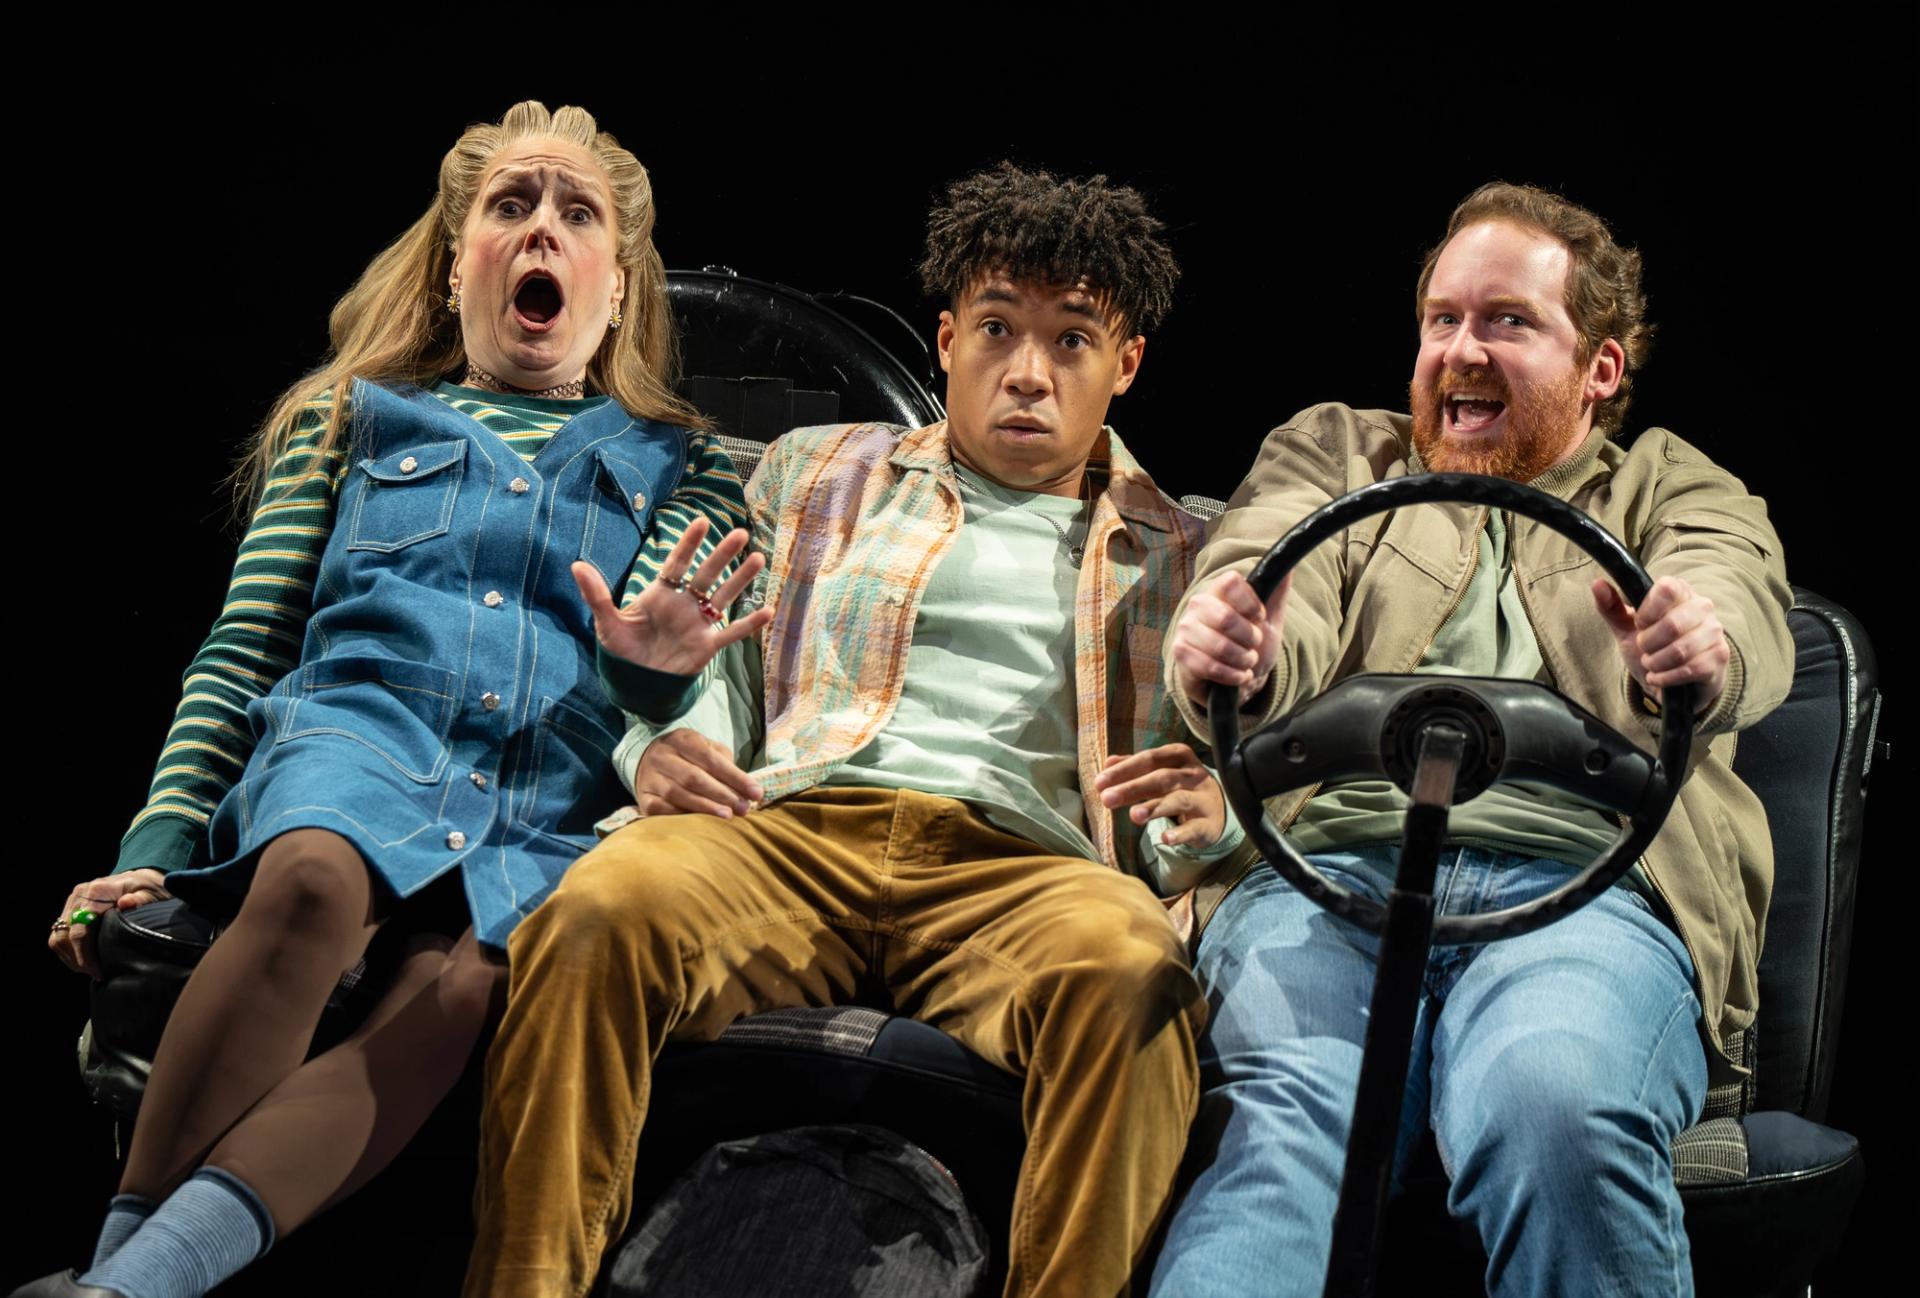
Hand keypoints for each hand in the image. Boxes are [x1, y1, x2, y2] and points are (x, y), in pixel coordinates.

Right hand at [48, 868, 169, 978]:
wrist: (142, 877)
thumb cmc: (149, 887)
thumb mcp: (152, 892)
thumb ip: (141, 899)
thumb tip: (126, 904)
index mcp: (96, 891)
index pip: (80, 930)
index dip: (85, 955)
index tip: (98, 971)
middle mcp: (79, 895)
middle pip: (64, 936)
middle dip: (78, 960)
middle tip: (96, 974)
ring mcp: (73, 902)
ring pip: (58, 937)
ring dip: (71, 957)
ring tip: (91, 970)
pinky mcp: (71, 909)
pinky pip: (60, 934)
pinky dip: (69, 951)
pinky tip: (86, 960)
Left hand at [572, 516, 773, 676]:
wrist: (634, 683)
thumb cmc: (621, 650)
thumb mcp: (606, 622)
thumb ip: (596, 594)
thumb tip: (576, 565)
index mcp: (660, 594)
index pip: (677, 564)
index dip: (689, 544)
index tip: (701, 521)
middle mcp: (683, 604)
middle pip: (706, 574)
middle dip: (722, 554)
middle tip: (740, 532)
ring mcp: (697, 624)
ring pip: (723, 596)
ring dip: (740, 579)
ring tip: (759, 559)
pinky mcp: (706, 647)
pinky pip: (730, 633)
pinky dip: (748, 624)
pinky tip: (768, 611)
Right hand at [634, 729, 764, 818]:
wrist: (649, 761)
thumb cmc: (689, 758)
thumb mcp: (707, 750)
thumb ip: (726, 765)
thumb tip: (749, 790)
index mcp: (682, 739)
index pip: (712, 759)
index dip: (735, 777)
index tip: (756, 793)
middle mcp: (662, 756)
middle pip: (695, 777)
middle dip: (723, 794)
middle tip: (744, 808)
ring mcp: (650, 778)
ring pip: (678, 794)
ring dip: (706, 808)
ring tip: (728, 816)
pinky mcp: (644, 798)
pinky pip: (663, 810)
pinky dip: (683, 816)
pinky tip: (701, 823)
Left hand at [1093, 743, 1226, 848]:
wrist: (1218, 808)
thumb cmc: (1181, 785)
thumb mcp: (1162, 770)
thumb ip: (1135, 766)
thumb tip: (1108, 762)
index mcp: (1179, 756)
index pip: (1150, 759)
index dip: (1124, 769)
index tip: (1100, 782)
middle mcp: (1194, 774)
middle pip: (1162, 778)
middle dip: (1133, 788)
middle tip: (1106, 798)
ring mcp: (1203, 799)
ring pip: (1178, 800)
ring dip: (1155, 807)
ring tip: (1133, 816)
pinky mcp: (1208, 824)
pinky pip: (1194, 828)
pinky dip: (1180, 834)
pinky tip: (1164, 839)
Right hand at [1171, 570, 1292, 704]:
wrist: (1236, 677)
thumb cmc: (1250, 643)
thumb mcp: (1269, 620)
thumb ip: (1276, 593)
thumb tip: (1288, 567)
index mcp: (1219, 590)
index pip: (1231, 582)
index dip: (1251, 603)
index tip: (1259, 617)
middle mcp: (1198, 605)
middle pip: (1226, 617)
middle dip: (1250, 638)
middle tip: (1254, 645)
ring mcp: (1186, 629)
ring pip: (1219, 646)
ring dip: (1243, 660)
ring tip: (1247, 662)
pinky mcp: (1181, 653)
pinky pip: (1209, 666)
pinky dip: (1232, 675)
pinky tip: (1239, 675)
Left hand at [1592, 575, 1729, 710]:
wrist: (1672, 681)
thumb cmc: (1651, 646)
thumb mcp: (1626, 627)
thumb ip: (1611, 606)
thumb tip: (1597, 584)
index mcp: (1679, 591)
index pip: (1667, 588)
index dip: (1647, 611)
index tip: (1639, 624)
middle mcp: (1702, 606)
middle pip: (1672, 624)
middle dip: (1648, 644)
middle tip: (1644, 649)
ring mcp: (1714, 631)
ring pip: (1681, 650)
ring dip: (1656, 663)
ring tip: (1651, 663)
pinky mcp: (1720, 656)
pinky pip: (1691, 669)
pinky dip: (1666, 677)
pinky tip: (1659, 677)